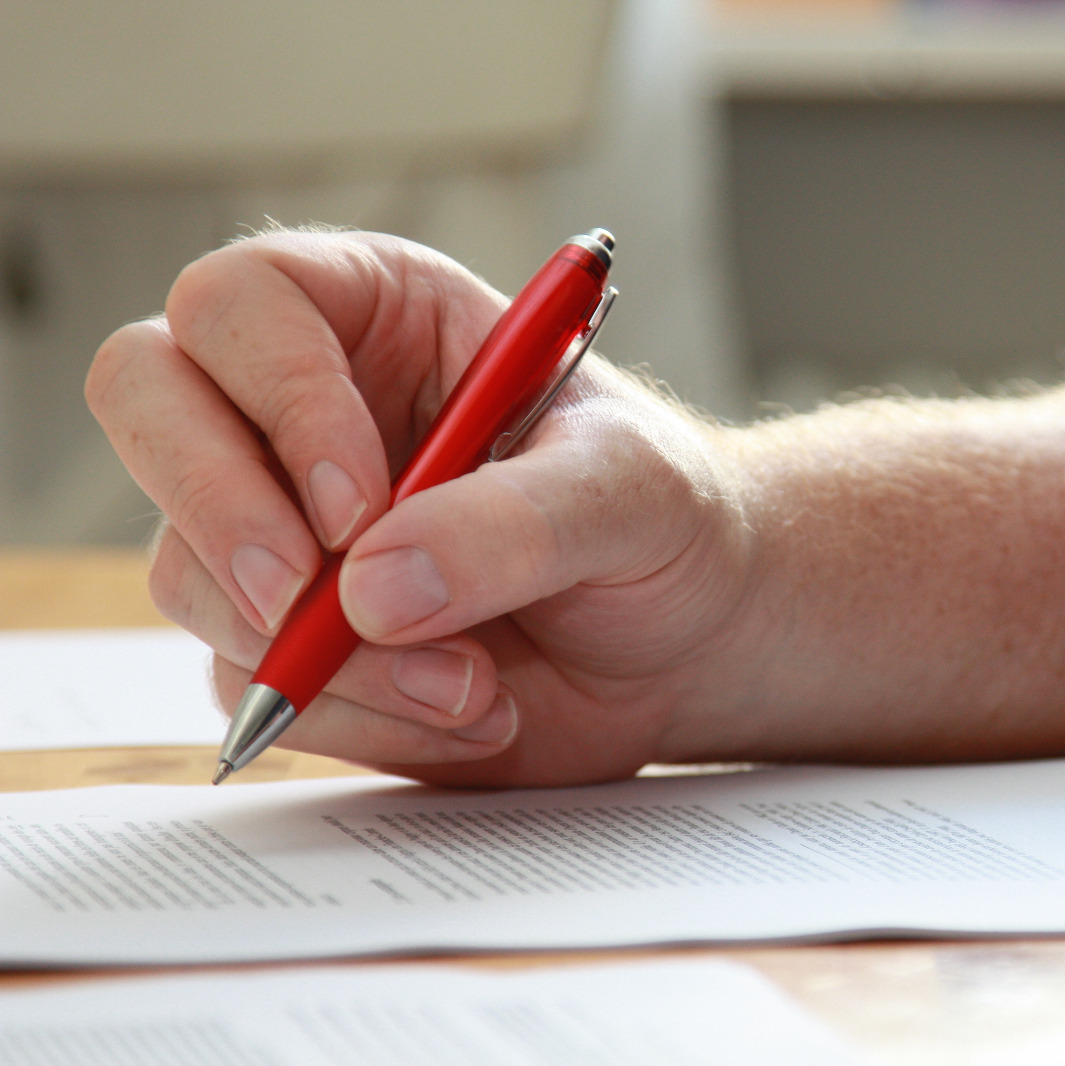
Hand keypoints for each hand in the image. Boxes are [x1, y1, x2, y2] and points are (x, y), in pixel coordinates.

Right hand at [87, 230, 757, 786]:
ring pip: (187, 567)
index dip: (279, 397)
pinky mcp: (291, 638)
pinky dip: (352, 716)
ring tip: (475, 682)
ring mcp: (282, 527)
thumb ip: (517, 522)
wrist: (688, 636)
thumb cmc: (664, 520)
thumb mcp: (630, 491)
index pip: (246, 304)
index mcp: (380, 317)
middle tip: (304, 600)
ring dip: (319, 651)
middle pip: (148, 399)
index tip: (359, 506)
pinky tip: (467, 712)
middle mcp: (303, 410)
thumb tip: (369, 590)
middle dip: (214, 509)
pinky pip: (247, 682)